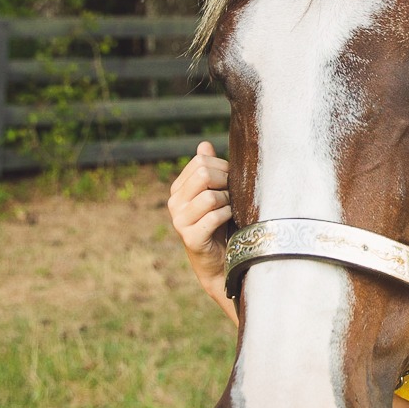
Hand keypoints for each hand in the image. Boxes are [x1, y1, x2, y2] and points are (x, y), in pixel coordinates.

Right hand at [167, 141, 237, 322]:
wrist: (220, 263)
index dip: (222, 168)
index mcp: (178, 189)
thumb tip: (204, 145)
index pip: (200, 162)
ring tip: (231, 209)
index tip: (231, 181)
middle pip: (203, 174)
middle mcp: (174, 203)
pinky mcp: (190, 237)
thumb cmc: (221, 226)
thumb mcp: (215, 195)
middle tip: (234, 194)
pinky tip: (230, 221)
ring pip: (210, 196)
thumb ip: (209, 171)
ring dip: (228, 201)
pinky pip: (213, 216)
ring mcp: (180, 221)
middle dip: (225, 181)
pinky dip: (227, 215)